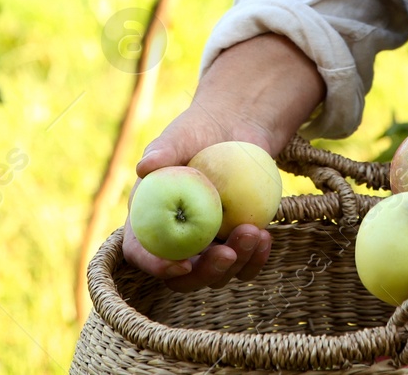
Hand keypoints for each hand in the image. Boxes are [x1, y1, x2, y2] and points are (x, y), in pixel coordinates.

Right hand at [120, 34, 325, 292]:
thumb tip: (144, 167)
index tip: (182, 264)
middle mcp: (175, 240)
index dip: (156, 266)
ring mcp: (207, 247)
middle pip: (182, 277)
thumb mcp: (180, 136)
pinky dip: (256, 258)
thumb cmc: (199, 130)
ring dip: (238, 261)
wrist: (236, 129)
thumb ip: (163, 151)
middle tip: (228, 253)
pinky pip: (245, 266)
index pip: (141, 252)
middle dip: (206, 273)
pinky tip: (266, 237)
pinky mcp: (235, 244)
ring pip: (217, 275)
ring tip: (255, 231)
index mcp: (150, 218)